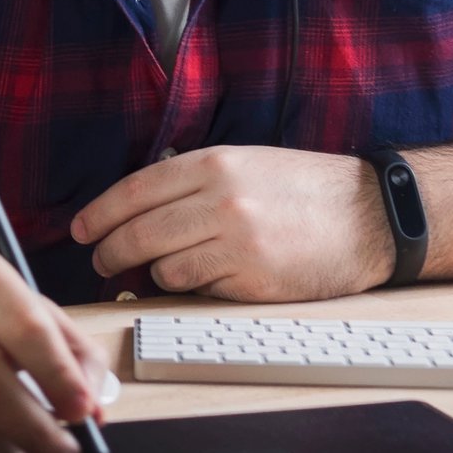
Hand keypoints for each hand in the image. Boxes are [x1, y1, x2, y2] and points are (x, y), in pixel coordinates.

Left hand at [73, 147, 393, 300]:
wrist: (371, 215)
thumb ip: (194, 182)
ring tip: (160, 270)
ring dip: (154, 273)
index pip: (134, 190)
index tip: (82, 230)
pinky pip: (197, 289)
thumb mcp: (248, 163)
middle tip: (101, 262)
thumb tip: (139, 211)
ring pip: (162, 267)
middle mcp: (221, 199)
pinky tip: (203, 279)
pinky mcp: (252, 279)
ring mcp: (236, 241)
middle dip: (109, 252)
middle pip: (137, 233)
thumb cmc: (307, 190)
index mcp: (215, 164)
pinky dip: (190, 287)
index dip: (99, 214)